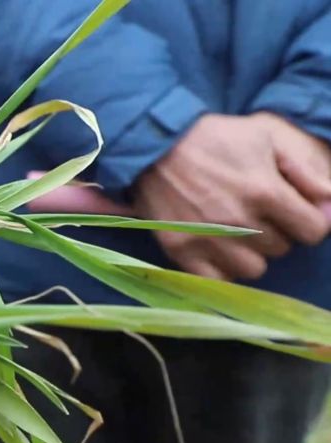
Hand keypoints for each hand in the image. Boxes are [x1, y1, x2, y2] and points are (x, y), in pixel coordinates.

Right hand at [133, 114, 330, 280]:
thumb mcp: (265, 138)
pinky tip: (217, 249)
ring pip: (253, 269)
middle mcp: (239, 222)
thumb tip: (330, 205)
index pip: (314, 231)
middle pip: (281, 248)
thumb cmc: (214, 138)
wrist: (153, 146)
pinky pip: (217, 280)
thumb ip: (305, 172)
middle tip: (255, 212)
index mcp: (265, 192)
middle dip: (276, 231)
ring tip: (236, 232)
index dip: (309, 220)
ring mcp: (208, 240)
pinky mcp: (180, 251)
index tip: (295, 211)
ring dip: (250, 253)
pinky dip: (222, 269)